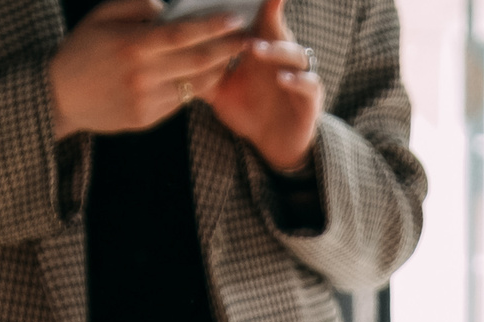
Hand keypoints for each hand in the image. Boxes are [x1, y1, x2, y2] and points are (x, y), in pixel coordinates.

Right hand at [48, 0, 250, 139]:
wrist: (57, 95)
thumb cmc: (81, 49)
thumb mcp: (101, 16)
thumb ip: (137, 6)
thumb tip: (169, 7)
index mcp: (133, 45)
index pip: (184, 34)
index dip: (214, 27)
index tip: (236, 19)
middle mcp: (143, 74)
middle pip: (198, 61)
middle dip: (228, 49)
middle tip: (248, 40)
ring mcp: (147, 100)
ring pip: (195, 85)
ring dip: (219, 71)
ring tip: (233, 57)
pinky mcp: (147, 119)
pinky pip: (180, 101)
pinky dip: (197, 87)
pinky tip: (207, 75)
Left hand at [206, 0, 323, 172]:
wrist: (273, 145)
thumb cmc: (249, 111)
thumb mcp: (221, 90)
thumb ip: (204, 71)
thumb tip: (173, 56)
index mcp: (261, 50)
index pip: (259, 21)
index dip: (262, 3)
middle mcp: (282, 58)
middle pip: (280, 30)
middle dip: (270, 15)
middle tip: (260, 4)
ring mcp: (299, 76)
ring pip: (295, 54)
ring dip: (276, 49)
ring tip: (256, 49)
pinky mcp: (310, 99)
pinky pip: (309, 84)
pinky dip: (297, 80)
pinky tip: (282, 79)